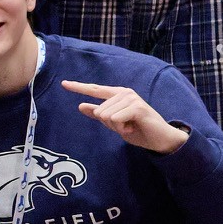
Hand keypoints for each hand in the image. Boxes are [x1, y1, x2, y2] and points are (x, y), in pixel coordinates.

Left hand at [62, 77, 189, 153]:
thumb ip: (99, 113)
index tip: (63, 83)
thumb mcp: (114, 123)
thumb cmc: (137, 130)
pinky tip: (133, 128)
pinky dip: (121, 128)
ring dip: (117, 127)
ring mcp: (131, 98)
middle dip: (110, 125)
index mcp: (117, 94)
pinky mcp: (136, 107)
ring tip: (130, 126)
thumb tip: (80, 105)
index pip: (95, 89)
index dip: (79, 87)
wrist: (159, 139)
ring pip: (106, 116)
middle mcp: (124, 93)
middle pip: (99, 111)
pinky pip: (114, 119)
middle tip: (126, 126)